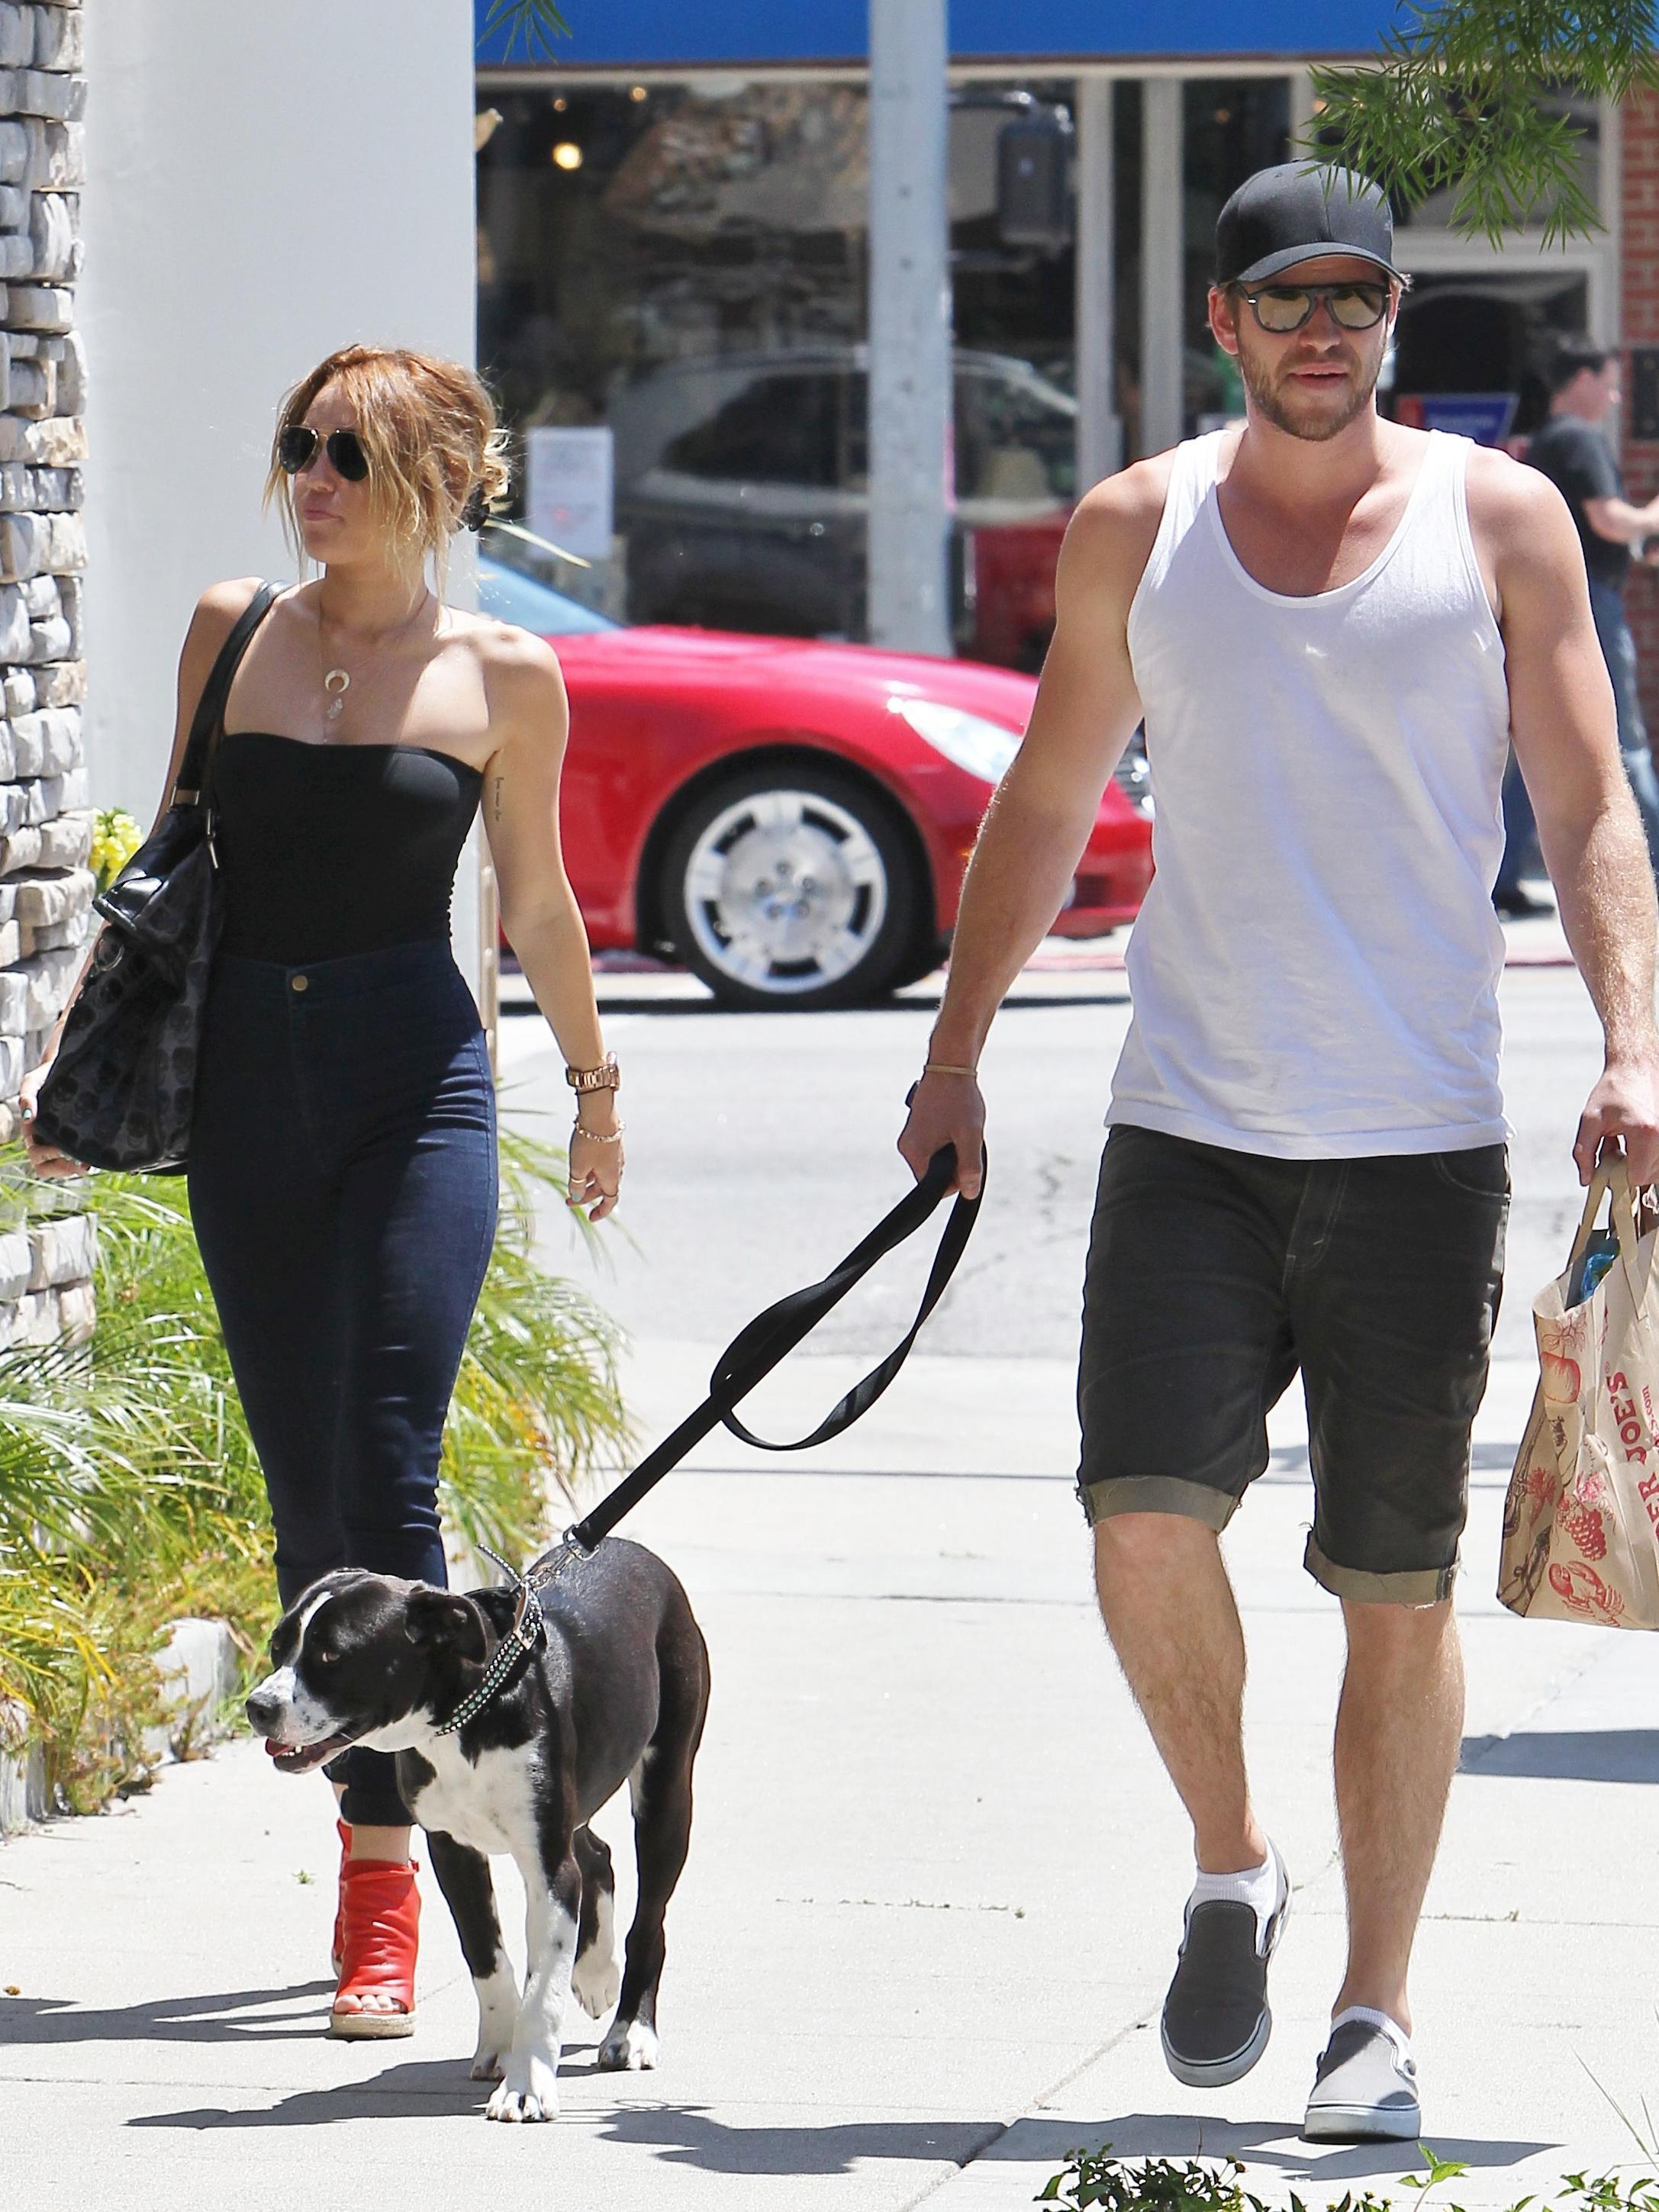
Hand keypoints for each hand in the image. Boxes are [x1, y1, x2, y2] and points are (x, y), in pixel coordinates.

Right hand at [18, 1063, 83, 1180]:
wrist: (65, 1067)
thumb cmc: (46, 1076)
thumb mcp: (32, 1082)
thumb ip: (27, 1097)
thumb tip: (28, 1117)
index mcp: (33, 1132)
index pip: (37, 1156)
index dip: (48, 1157)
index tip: (61, 1150)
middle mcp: (45, 1140)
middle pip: (48, 1167)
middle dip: (63, 1167)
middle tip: (79, 1162)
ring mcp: (61, 1141)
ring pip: (64, 1167)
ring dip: (74, 1169)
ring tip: (88, 1163)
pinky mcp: (77, 1138)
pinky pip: (78, 1159)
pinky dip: (85, 1162)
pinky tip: (95, 1158)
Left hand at [568, 1115, 622, 1221]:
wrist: (599, 1113)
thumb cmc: (588, 1143)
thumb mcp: (577, 1168)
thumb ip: (576, 1185)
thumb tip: (575, 1197)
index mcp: (611, 1178)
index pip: (610, 1201)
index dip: (601, 1211)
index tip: (590, 1218)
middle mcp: (616, 1168)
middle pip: (602, 1189)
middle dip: (585, 1197)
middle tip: (568, 1201)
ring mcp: (614, 1156)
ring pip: (601, 1175)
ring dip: (587, 1183)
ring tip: (570, 1181)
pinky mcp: (610, 1144)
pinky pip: (601, 1163)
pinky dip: (590, 1169)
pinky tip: (578, 1163)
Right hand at [897, 1066, 984, 1197]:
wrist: (950, 1066)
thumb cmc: (959, 1098)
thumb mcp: (970, 1135)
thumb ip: (970, 1166)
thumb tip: (970, 1193)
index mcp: (915, 1152)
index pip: (935, 1187)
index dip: (956, 1179)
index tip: (967, 1156)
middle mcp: (906, 1147)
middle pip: (934, 1174)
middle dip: (954, 1162)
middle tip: (964, 1137)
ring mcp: (909, 1137)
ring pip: (935, 1160)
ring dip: (951, 1151)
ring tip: (959, 1127)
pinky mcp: (915, 1128)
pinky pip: (933, 1147)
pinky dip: (946, 1141)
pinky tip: (954, 1123)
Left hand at [1575, 1048, 1658, 1185]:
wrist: (1636, 1067)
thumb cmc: (1613, 1090)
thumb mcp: (1590, 1120)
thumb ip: (1584, 1152)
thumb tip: (1586, 1179)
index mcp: (1644, 1133)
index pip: (1638, 1177)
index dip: (1620, 1177)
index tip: (1608, 1166)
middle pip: (1650, 1176)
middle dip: (1630, 1169)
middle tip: (1614, 1150)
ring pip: (1657, 1168)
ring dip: (1639, 1162)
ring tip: (1625, 1142)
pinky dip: (1649, 1155)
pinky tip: (1635, 1141)